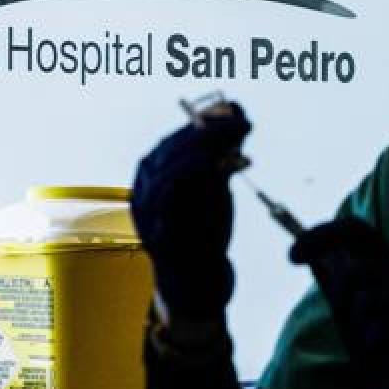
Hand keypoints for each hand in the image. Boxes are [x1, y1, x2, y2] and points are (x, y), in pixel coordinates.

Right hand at [131, 100, 250, 319]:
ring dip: (206, 148)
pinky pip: (172, 198)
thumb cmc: (204, 226)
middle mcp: (146, 188)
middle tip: (243, 122)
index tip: (237, 112)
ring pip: (171, 169)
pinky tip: (220, 164)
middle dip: (211, 130)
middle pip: (173, 149)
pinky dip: (194, 175)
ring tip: (237, 138)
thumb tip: (236, 112)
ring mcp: (150, 211)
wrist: (195, 276)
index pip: (177, 139)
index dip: (207, 122)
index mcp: (154, 174)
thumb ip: (222, 152)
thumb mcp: (215, 184)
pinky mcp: (160, 232)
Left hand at [290, 218, 388, 388]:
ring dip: (358, 318)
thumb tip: (316, 261)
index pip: (358, 233)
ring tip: (375, 344)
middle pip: (364, 250)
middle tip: (343, 313)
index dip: (322, 234)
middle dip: (341, 280)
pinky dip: (374, 343)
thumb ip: (340, 293)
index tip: (292, 254)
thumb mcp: (356, 325)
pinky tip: (387, 355)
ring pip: (366, 287)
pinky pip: (379, 327)